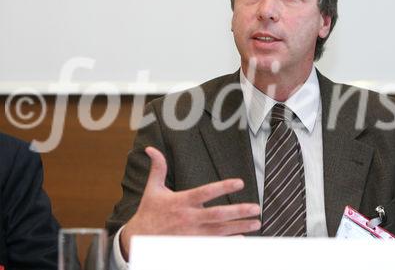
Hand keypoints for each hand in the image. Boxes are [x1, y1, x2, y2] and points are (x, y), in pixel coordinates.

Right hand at [120, 146, 260, 259]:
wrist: (138, 239)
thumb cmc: (148, 212)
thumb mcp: (152, 189)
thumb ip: (157, 168)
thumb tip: (151, 149)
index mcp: (181, 202)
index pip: (205, 192)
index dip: (223, 187)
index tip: (239, 182)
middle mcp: (189, 218)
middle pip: (217, 215)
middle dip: (238, 211)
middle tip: (256, 208)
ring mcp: (192, 234)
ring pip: (220, 231)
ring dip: (240, 227)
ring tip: (256, 222)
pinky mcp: (192, 245)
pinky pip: (214, 245)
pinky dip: (229, 242)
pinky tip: (243, 239)